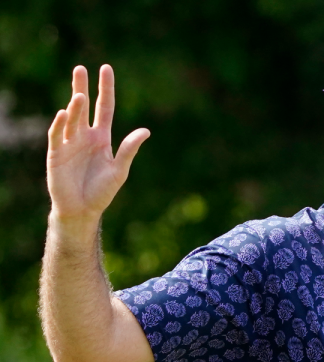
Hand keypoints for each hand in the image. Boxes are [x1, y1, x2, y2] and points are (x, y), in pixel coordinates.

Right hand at [47, 65, 149, 221]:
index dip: (105, 89)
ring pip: (71, 119)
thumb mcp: (120, 169)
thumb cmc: (102, 191)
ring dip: (74, 107)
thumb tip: (146, 131)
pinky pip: (57, 136)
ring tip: (79, 95)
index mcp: (101, 137)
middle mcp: (84, 136)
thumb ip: (129, 150)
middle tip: (81, 68)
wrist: (82, 210)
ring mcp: (69, 144)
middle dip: (81, 87)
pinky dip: (60, 125)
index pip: (103, 107)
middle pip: (83, 107)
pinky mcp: (56, 154)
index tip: (105, 69)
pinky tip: (64, 114)